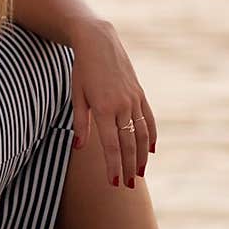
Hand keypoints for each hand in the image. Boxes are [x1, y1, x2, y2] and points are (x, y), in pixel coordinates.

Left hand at [70, 20, 157, 188]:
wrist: (98, 41)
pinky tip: (151, 151)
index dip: (113, 166)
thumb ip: (80, 122)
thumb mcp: (77, 95)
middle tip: (129, 187)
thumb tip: (80, 147)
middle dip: (128, 167)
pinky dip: (151, 136)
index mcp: (103, 108)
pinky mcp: (139, 93)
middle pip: (128, 144)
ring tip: (140, 174)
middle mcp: (121, 105)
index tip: (114, 183)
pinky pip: (148, 119)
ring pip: (141, 134)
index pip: (110, 145)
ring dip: (141, 156)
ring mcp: (133, 99)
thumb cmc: (82, 69)